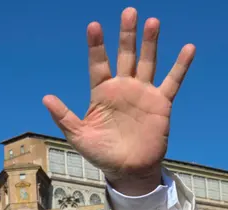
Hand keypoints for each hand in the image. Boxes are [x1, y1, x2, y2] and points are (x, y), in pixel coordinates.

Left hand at [43, 7, 194, 195]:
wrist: (127, 170)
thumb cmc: (101, 153)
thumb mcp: (78, 136)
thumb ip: (64, 116)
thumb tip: (45, 97)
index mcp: (101, 93)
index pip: (98, 64)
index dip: (96, 46)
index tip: (94, 26)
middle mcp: (122, 88)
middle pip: (125, 55)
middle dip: (126, 35)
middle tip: (129, 11)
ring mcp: (142, 93)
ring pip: (147, 62)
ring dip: (150, 43)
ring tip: (152, 22)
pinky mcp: (160, 103)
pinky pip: (172, 81)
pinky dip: (180, 65)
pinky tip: (188, 48)